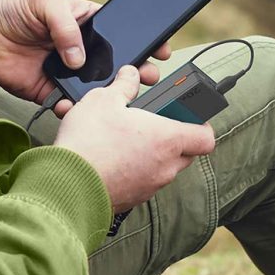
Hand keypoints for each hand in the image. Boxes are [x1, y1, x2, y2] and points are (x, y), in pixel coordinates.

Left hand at [0, 0, 169, 116]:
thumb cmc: (13, 8)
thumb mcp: (45, 0)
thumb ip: (66, 24)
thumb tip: (78, 57)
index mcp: (87, 23)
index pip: (123, 32)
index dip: (143, 40)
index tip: (160, 49)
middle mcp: (81, 50)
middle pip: (116, 64)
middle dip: (135, 72)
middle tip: (146, 76)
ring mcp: (68, 73)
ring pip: (96, 88)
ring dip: (108, 95)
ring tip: (117, 98)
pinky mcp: (50, 91)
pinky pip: (69, 104)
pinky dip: (73, 109)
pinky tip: (74, 107)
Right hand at [54, 66, 215, 211]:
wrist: (68, 184)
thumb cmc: (91, 142)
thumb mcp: (104, 100)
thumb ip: (123, 85)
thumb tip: (130, 75)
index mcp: (168, 139)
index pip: (206, 137)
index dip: (201, 124)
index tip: (187, 115)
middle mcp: (166, 167)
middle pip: (186, 153)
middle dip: (174, 138)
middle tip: (152, 124)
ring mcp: (150, 186)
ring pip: (163, 168)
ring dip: (151, 155)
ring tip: (126, 140)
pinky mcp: (133, 199)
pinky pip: (142, 182)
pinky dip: (134, 171)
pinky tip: (112, 159)